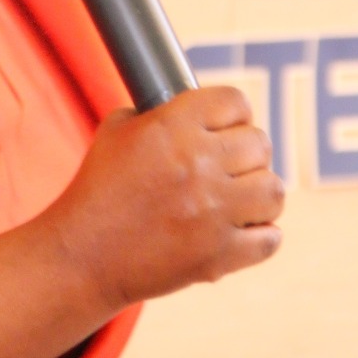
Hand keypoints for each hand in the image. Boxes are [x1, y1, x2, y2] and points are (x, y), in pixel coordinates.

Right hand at [0, 85, 283, 357]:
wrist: (84, 255)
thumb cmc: (98, 188)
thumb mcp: (118, 130)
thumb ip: (161, 112)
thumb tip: (196, 109)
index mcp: (174, 127)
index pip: (235, 101)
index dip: (234, 112)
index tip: (228, 124)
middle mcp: (199, 165)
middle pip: (259, 143)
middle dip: (247, 152)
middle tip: (230, 164)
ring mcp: (214, 212)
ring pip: (274, 190)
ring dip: (260, 192)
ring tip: (241, 197)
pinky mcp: (220, 255)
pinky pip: (271, 238)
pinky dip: (261, 235)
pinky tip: (242, 229)